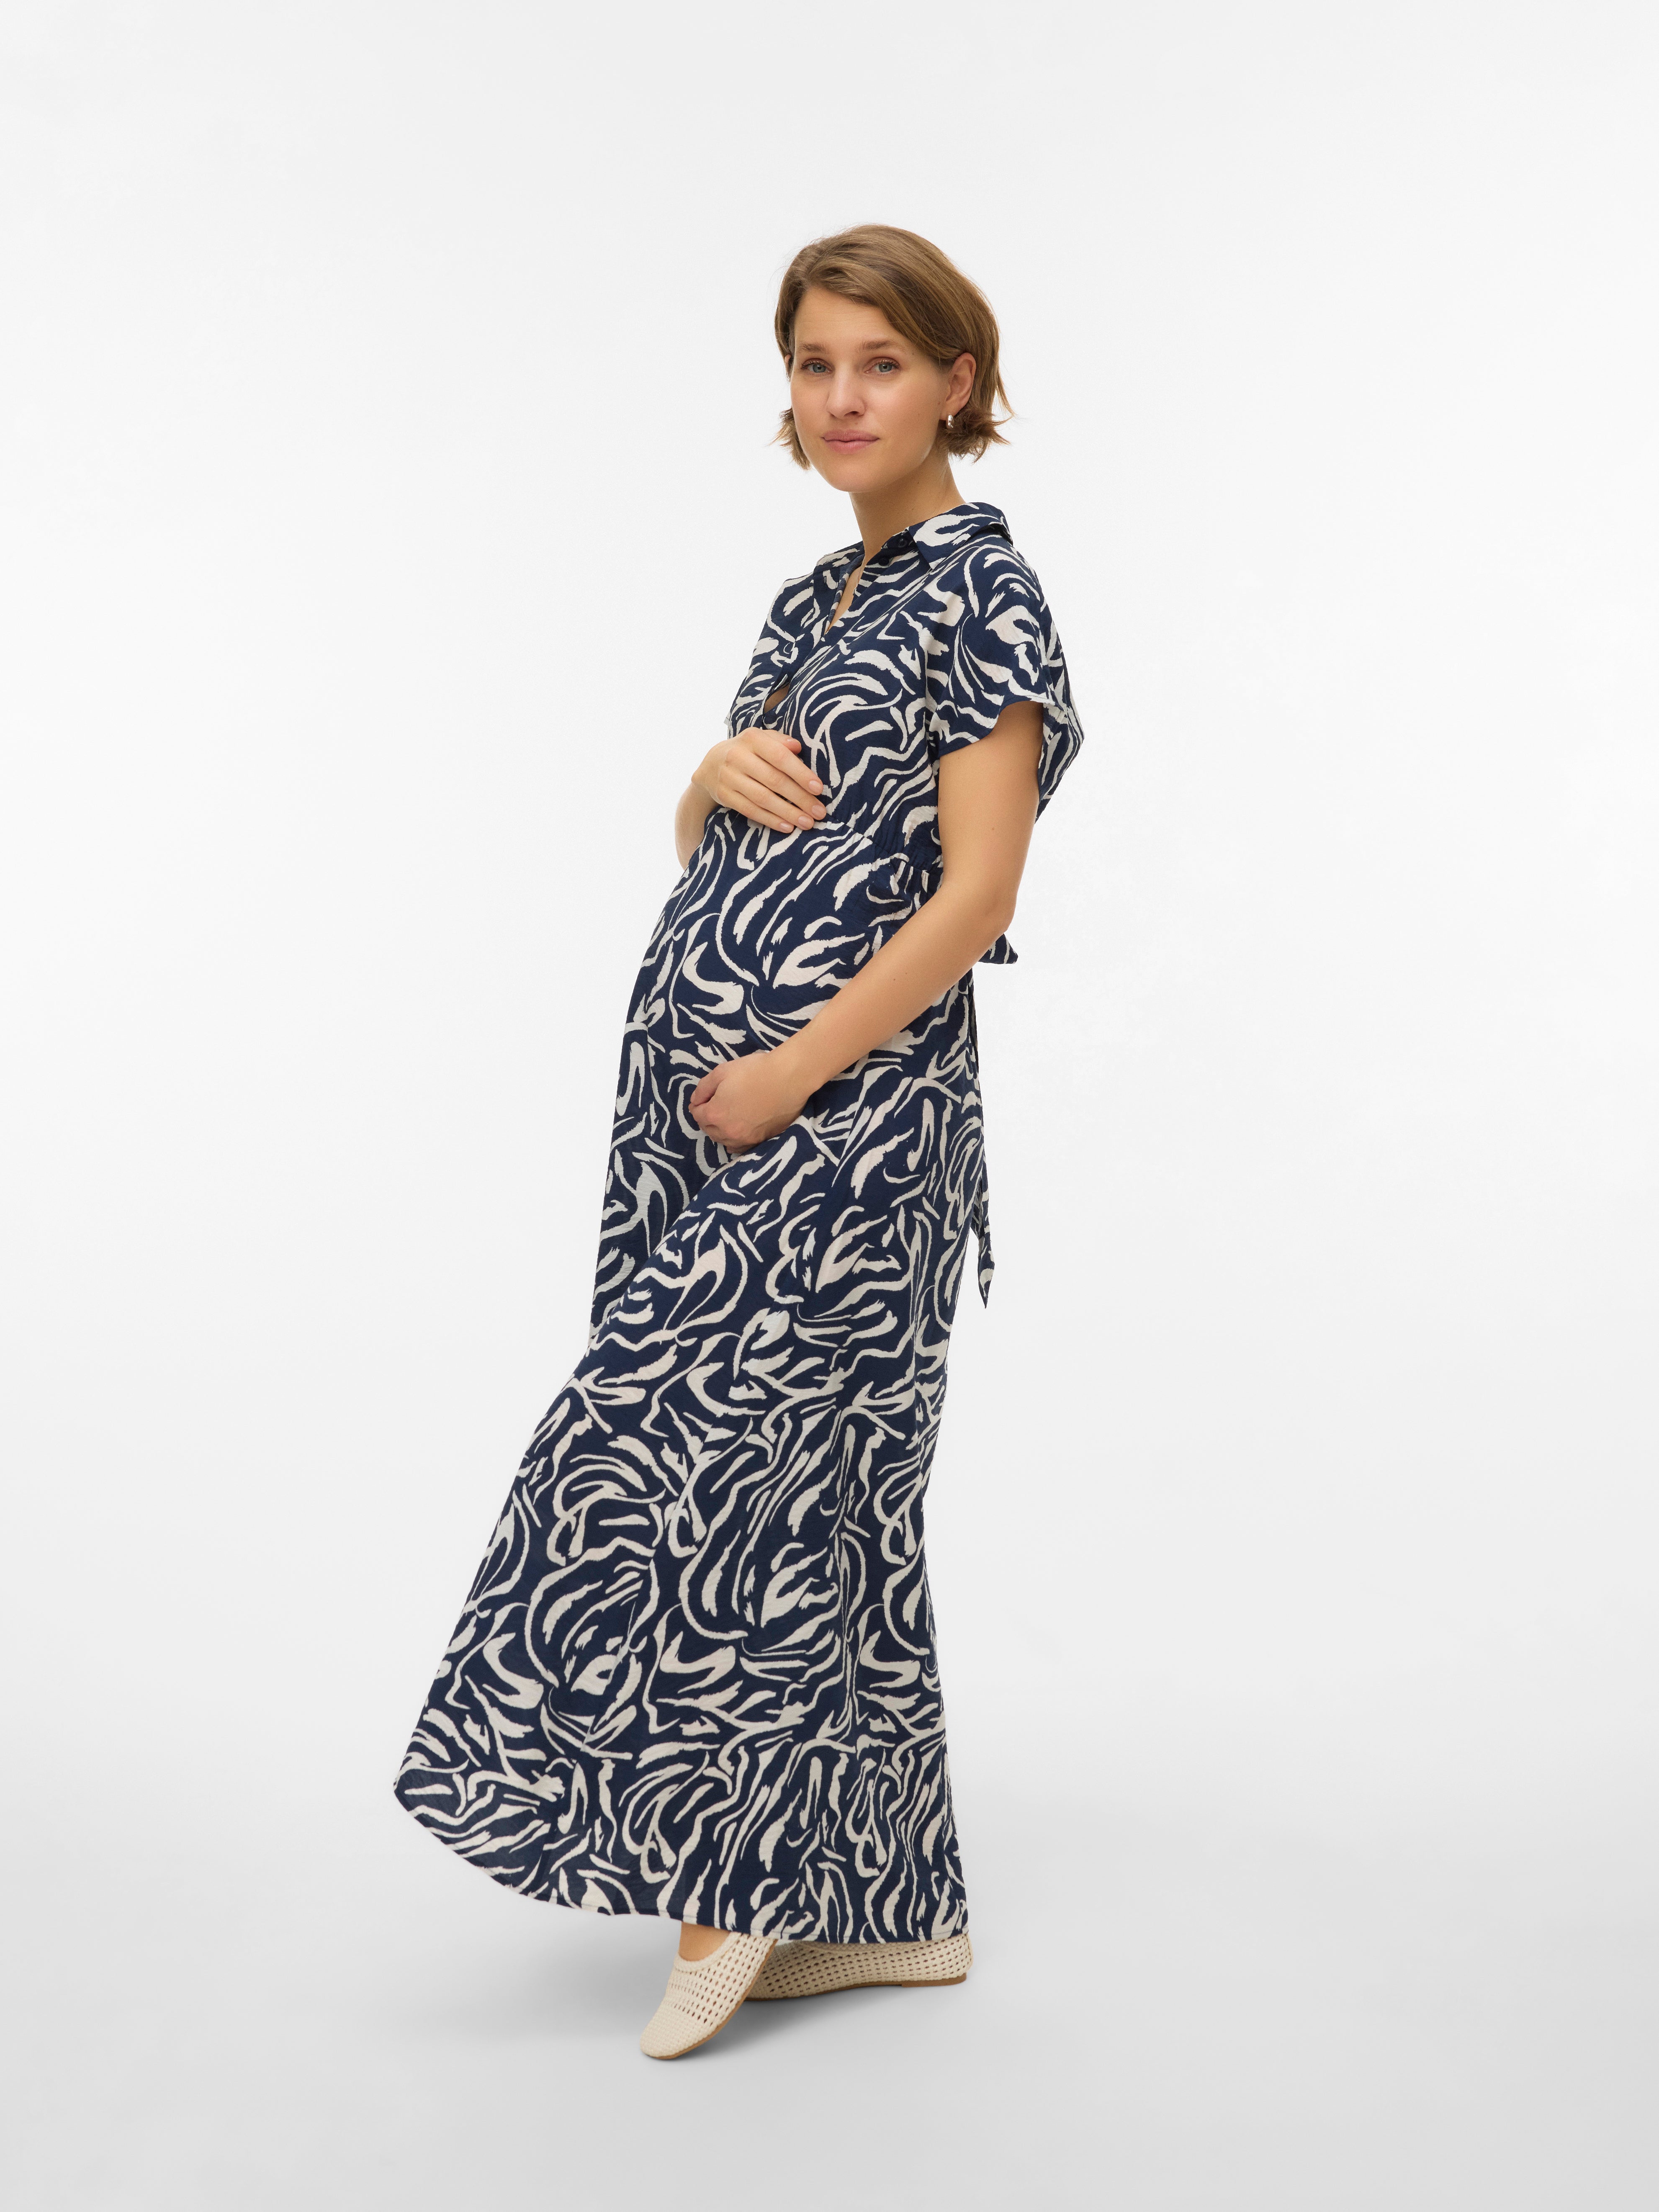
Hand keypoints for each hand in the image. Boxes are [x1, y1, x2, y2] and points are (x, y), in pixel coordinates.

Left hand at [689, 1050, 811, 1151]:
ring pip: (722, 1140)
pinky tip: (736, 1133)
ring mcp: (745, 1139)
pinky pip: (740, 1147)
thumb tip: (695, 1101)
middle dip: (707, 1118)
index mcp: (715, 1114)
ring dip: (719, 1130)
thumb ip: (703, 1088)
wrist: (788, 1078)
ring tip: (725, 1118)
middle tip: (713, 1106)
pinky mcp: (761, 1140)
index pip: (697, 1114)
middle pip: (708, 1129)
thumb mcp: (722, 1072)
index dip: (698, 1104)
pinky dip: (733, 1141)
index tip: (703, 1098)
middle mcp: (727, 1131)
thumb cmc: (754, 1071)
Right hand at [693, 728, 826, 834]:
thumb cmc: (748, 751)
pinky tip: (787, 827)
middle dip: (800, 798)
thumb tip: (798, 747)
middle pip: (774, 780)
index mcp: (752, 738)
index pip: (780, 757)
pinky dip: (770, 820)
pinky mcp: (723, 795)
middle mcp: (737, 756)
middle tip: (819, 812)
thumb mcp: (762, 739)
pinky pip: (750, 810)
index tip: (818, 788)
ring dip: (788, 813)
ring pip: (762, 798)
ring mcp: (728, 777)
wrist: (711, 764)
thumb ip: (780, 741)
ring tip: (808, 823)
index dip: (800, 774)